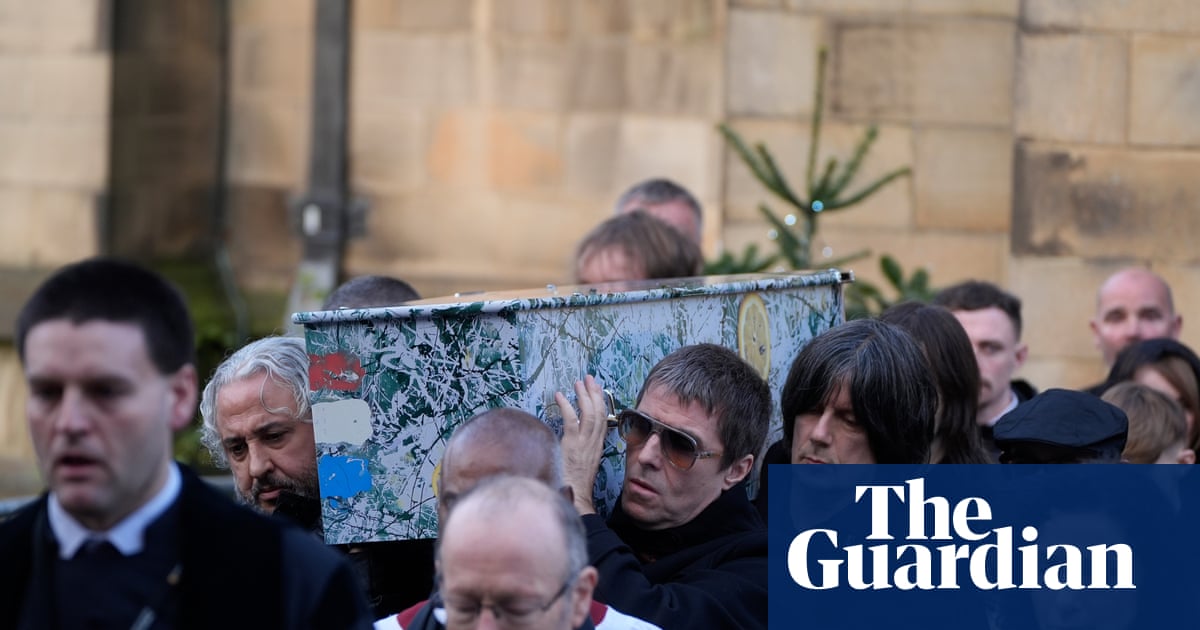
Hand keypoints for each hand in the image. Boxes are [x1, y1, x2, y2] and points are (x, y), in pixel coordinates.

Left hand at [558, 375, 608, 514]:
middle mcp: (593, 444)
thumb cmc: (574, 485)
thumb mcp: (581, 465)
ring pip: (589, 415)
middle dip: (595, 393)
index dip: (601, 401)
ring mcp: (583, 445)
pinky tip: (560, 396)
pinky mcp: (571, 448)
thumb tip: (570, 440)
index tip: (596, 388)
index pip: (603, 419)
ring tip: (578, 383)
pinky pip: (571, 422)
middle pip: (599, 413)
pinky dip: (566, 407)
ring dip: (584, 396)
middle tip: (588, 378)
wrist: (575, 501)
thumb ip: (579, 451)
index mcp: (597, 447)